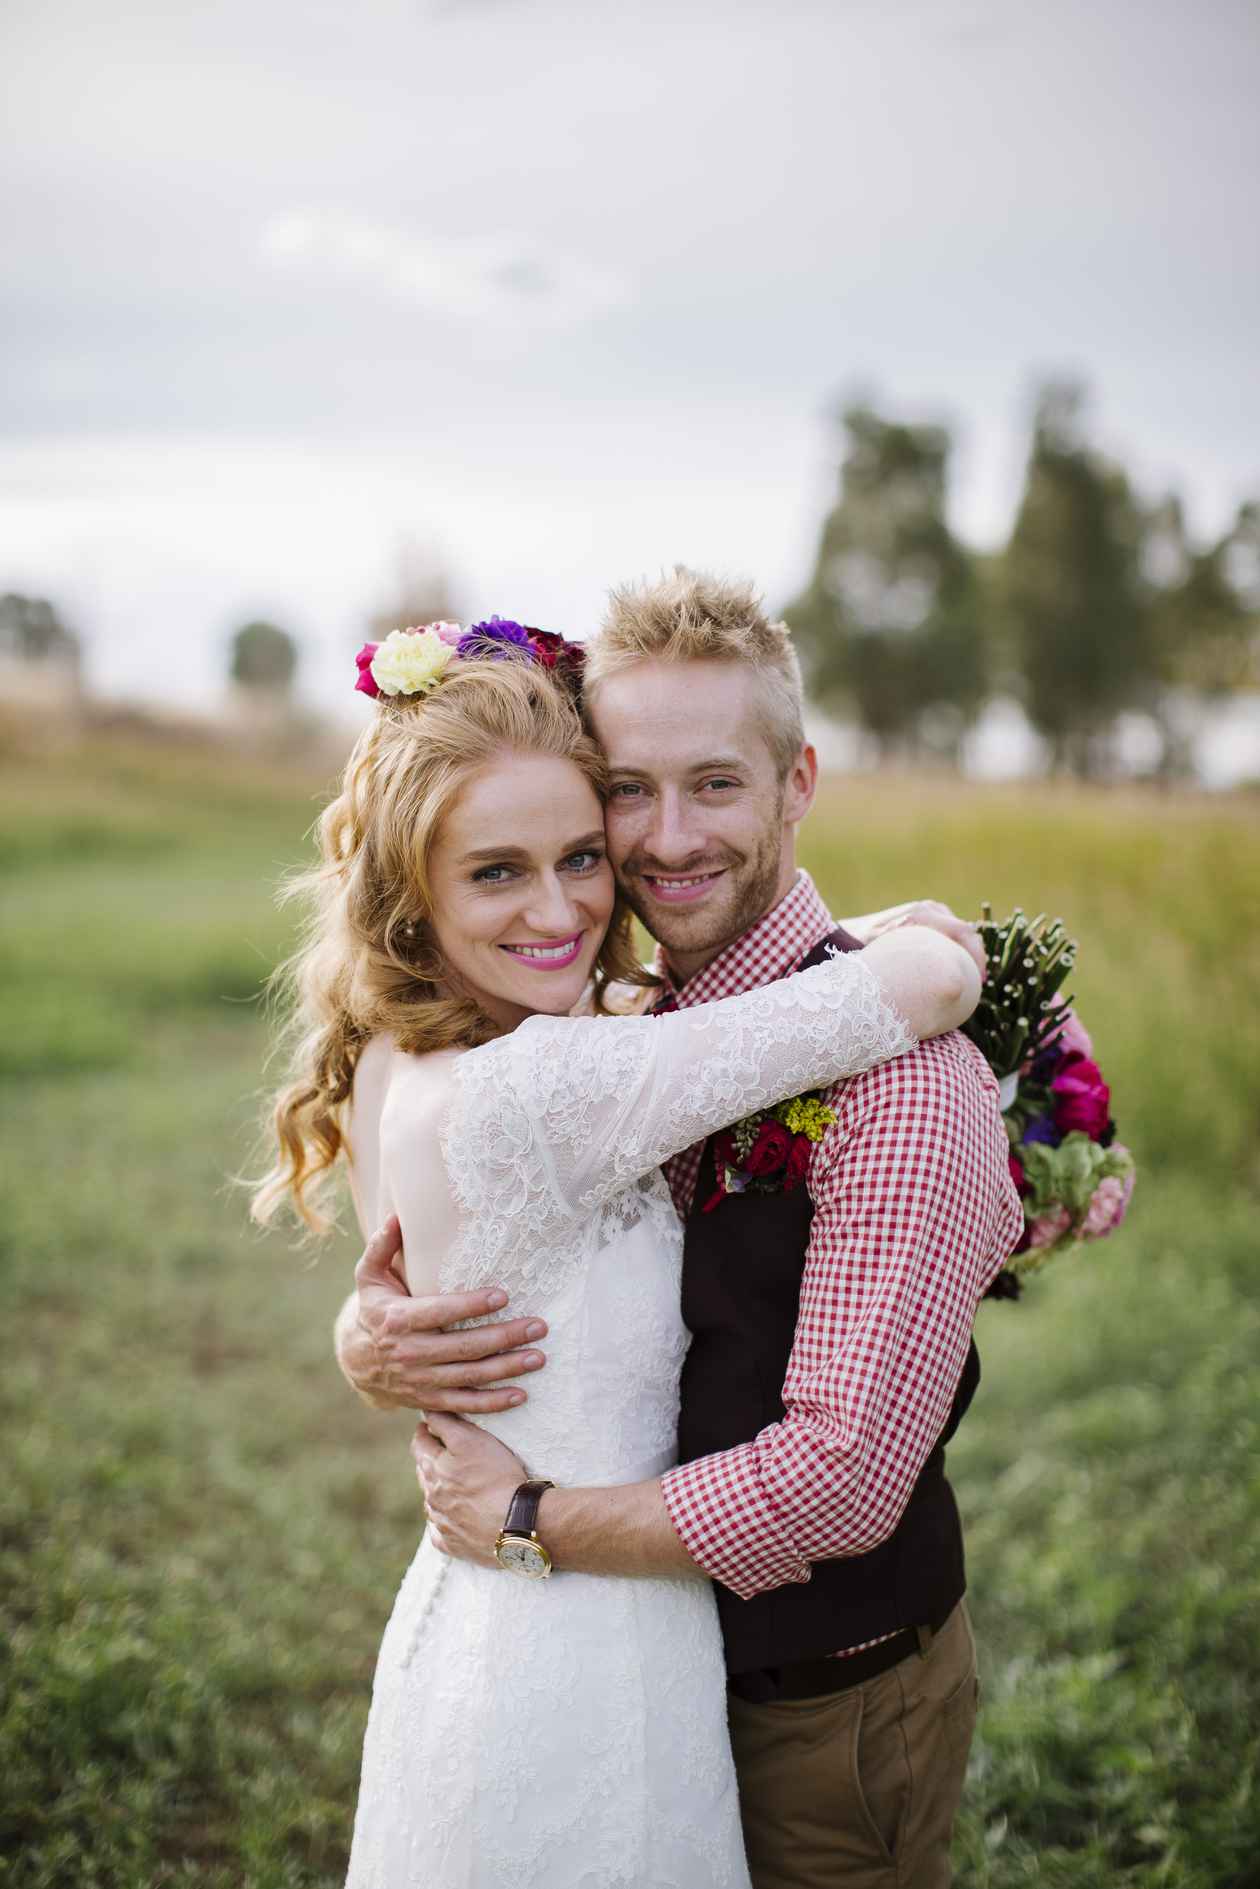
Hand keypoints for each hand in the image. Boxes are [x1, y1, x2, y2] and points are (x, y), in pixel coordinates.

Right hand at [335, 1217, 548, 1412]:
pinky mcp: (429, 1400)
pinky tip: (522, 1395)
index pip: (440, 1312)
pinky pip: (465, 1404)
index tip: (503, 1295)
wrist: (355, 1360)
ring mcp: (421, 1380)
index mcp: (398, 1319)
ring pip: (469, 1376)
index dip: (471, 1305)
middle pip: (464, 1346)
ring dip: (507, 1368)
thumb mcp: (369, 1276)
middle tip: (538, 1327)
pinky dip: (493, 1403)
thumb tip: (396, 1216)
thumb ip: (382, 1246)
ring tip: (539, 1357)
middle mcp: (410, 1353)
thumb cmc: (374, 1309)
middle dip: (504, 1337)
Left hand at [412, 1413, 526, 1566]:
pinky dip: (445, 1522)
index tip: (430, 1426)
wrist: (516, 1523)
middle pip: (423, 1473)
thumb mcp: (471, 1440)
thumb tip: (427, 1413)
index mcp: (433, 1469)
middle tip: (443, 1453)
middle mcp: (432, 1497)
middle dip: (430, 1460)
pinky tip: (455, 1518)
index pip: (420, 1444)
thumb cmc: (497, 1477)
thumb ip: (446, 1424)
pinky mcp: (452, 1545)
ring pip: (432, 1502)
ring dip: (438, 1491)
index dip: (425, 1431)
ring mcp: (440, 1523)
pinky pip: (440, 1531)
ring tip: (454, 1486)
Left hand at [865, 899, 986, 983]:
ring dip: (966, 952)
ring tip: (968, 977)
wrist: (846, 934)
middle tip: (977, 983)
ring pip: (959, 931)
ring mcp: (927, 909)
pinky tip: (954, 966)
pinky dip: (955, 947)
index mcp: (920, 916)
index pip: (963, 931)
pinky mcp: (925, 915)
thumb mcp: (884, 959)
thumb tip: (942, 982)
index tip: (978, 981)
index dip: (976, 956)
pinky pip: (949, 931)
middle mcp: (926, 908)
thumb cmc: (863, 951)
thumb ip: (907, 966)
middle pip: (965, 931)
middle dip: (975, 956)